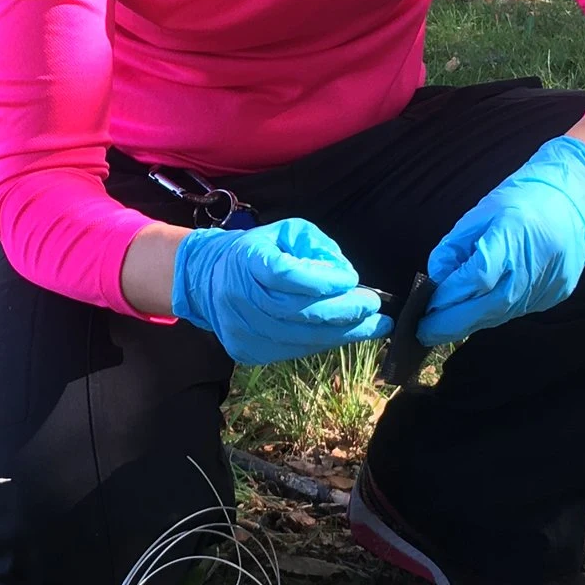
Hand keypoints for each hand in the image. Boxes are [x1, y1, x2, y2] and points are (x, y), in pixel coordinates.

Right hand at [170, 218, 390, 364]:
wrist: (209, 280)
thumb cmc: (258, 251)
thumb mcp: (287, 233)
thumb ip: (317, 248)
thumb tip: (346, 278)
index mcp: (247, 259)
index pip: (285, 274)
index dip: (322, 281)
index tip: (354, 282)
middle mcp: (239, 296)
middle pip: (297, 311)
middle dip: (343, 313)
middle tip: (375, 311)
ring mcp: (240, 328)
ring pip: (298, 338)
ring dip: (340, 334)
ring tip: (372, 327)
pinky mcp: (245, 350)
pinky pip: (291, 351)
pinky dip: (321, 343)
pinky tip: (342, 334)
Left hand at [416, 135, 584, 345]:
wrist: (574, 198)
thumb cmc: (522, 199)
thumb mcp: (479, 213)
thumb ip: (454, 248)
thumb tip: (435, 280)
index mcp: (511, 237)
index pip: (475, 279)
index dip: (448, 297)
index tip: (425, 308)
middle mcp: (532, 266)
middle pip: (487, 307)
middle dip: (452, 324)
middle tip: (425, 333)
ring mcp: (547, 284)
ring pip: (501, 314)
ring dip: (471, 322)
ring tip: (446, 326)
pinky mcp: (556, 294)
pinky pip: (517, 310)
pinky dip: (494, 313)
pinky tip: (479, 310)